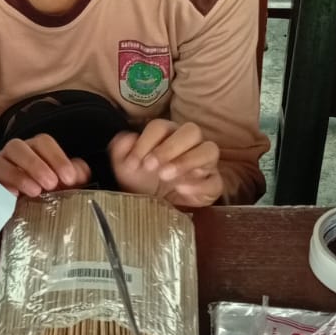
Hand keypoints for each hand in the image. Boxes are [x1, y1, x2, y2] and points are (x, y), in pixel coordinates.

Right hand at [0, 135, 91, 197]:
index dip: (56, 157)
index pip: (43, 142)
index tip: (68, 177)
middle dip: (35, 164)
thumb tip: (79, 173)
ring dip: (18, 175)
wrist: (28, 215)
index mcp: (35, 150)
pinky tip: (14, 196)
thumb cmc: (48, 194)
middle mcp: (14, 154)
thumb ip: (76, 175)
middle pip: (18, 147)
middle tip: (51, 183)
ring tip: (35, 191)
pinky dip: (1, 186)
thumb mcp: (66, 185)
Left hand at [108, 121, 224, 208]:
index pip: (161, 127)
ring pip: (209, 149)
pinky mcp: (212, 184)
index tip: (134, 162)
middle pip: (191, 130)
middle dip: (169, 147)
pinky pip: (215, 180)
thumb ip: (120, 150)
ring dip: (187, 161)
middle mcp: (190, 144)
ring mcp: (205, 163)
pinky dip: (200, 184)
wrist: (152, 208)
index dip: (146, 141)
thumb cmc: (141, 181)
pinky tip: (182, 189)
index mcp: (167, 135)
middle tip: (151, 167)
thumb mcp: (125, 168)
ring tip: (166, 176)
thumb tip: (127, 139)